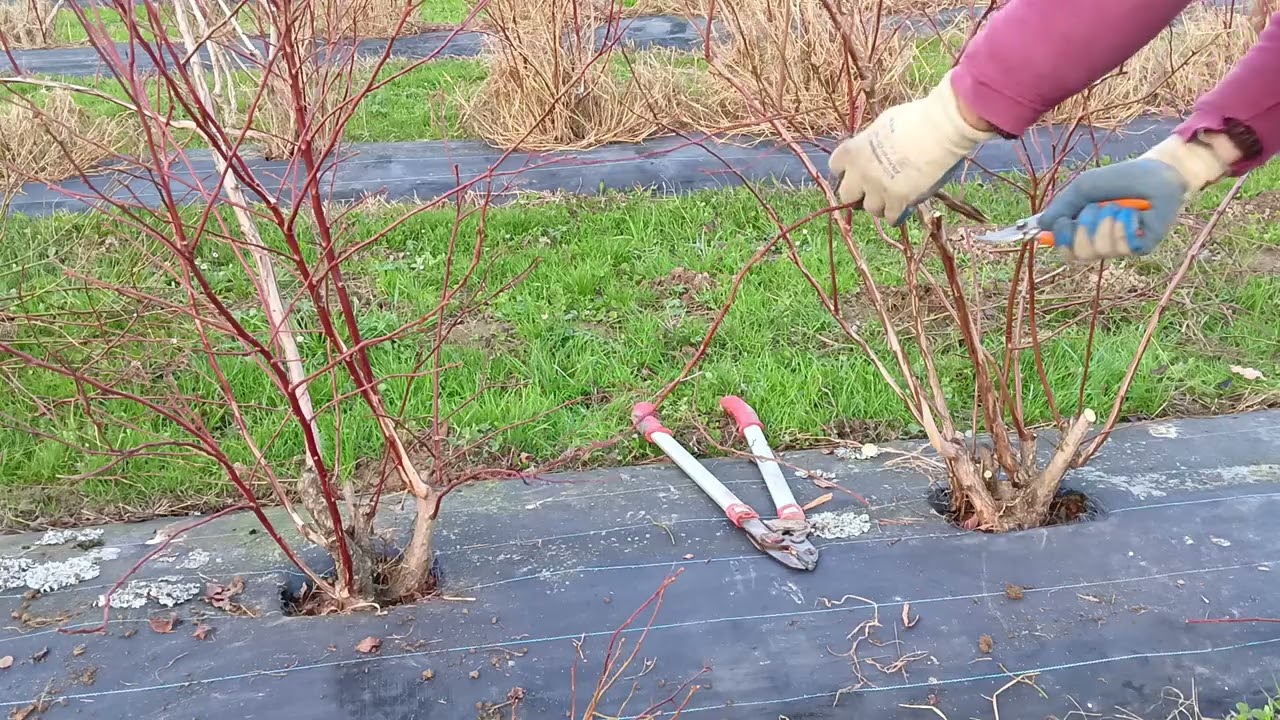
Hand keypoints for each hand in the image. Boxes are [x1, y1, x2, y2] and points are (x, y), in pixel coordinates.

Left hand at [828, 70, 994, 225]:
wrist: (942, 128)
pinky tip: (905, 207)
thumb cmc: (916, 118)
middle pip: (847, 195)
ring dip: (881, 204)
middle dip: (859, 193)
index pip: (835, 167)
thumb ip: (871, 142)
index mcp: (854, 150)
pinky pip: (892, 218)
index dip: (847, 170)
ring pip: (871, 209)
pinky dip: (898, 214)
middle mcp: (861, 173)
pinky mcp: (899, 202)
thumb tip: (871, 150)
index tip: (857, 170)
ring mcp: (879, 190)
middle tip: (873, 188)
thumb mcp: (883, 124)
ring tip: (894, 196)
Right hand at [1039, 133, 1238, 261]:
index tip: (1062, 221)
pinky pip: (1121, 245)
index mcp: (1086, 230)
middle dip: (1084, 226)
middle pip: (1078, 253)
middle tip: (1096, 208)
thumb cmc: (1121, 179)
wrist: (1156, 172)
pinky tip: (1134, 214)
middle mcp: (1101, 242)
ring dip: (1106, 221)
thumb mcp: (1084, 188)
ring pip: (1099, 249)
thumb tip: (1042, 225)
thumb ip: (1062, 206)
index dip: (1060, 238)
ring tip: (1118, 207)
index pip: (1065, 249)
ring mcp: (1121, 246)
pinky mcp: (1141, 247)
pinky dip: (1124, 224)